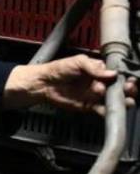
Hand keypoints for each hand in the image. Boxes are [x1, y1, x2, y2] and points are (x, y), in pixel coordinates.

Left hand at [5, 55, 136, 113]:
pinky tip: (111, 109)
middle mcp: (99, 83)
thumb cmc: (58, 69)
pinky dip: (108, 111)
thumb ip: (95, 68)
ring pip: (113, 100)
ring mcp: (94, 95)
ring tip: (124, 100)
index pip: (117, 74)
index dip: (125, 77)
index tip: (129, 79)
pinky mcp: (89, 106)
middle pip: (119, 88)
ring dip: (122, 101)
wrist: (43, 83)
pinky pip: (102, 110)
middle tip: (128, 89)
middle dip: (127, 89)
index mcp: (99, 70)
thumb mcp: (78, 62)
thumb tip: (111, 74)